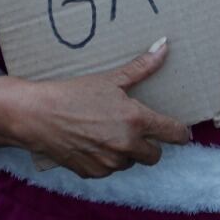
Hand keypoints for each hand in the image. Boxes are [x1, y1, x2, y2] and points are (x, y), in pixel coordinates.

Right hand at [14, 40, 189, 178]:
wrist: (37, 115)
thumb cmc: (73, 93)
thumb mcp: (110, 79)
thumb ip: (141, 67)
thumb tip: (164, 46)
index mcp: (136, 120)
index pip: (173, 134)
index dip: (181, 133)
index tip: (183, 133)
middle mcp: (127, 145)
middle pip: (155, 155)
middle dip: (149, 144)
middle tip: (135, 129)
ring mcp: (110, 163)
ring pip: (130, 162)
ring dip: (125, 151)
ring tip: (106, 131)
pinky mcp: (93, 173)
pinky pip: (109, 169)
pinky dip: (105, 159)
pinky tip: (91, 142)